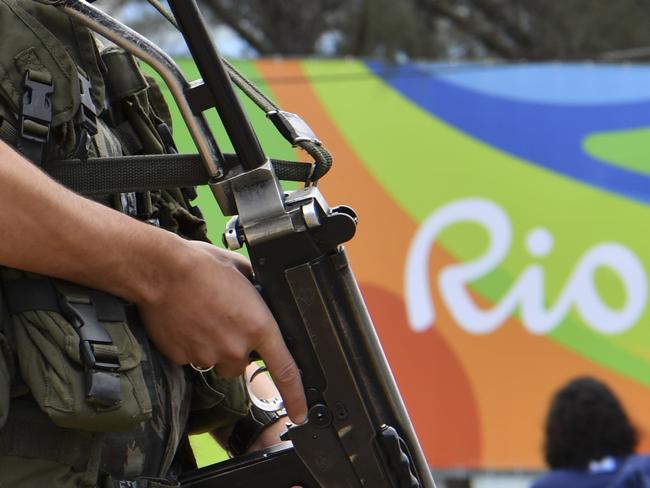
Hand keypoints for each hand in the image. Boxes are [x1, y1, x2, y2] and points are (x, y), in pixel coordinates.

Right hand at [136, 239, 306, 422]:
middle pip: (242, 363)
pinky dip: (190, 344)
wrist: (160, 270)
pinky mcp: (182, 357)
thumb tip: (259, 292)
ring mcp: (207, 355)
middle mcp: (235, 347)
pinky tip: (185, 320)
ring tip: (201, 316)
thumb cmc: (201, 265)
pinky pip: (191, 357)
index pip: (285, 370)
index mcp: (259, 326)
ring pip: (215, 361)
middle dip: (235, 347)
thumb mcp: (242, 270)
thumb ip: (256, 289)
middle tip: (223, 318)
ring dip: (212, 346)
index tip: (299, 412)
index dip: (295, 396)